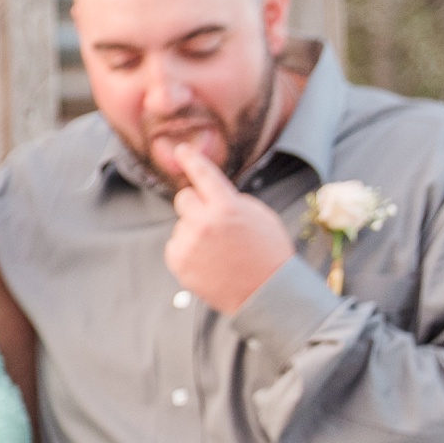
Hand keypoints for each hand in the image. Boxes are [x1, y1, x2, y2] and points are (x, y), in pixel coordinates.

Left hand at [158, 143, 291, 315]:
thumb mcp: (260, 216)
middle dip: (196, 205)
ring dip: (195, 231)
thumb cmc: (268, 251)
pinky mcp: (178, 262)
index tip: (181, 150)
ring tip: (219, 250)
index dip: (191, 159)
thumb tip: (208, 192)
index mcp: (227, 207)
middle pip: (184, 198)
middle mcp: (204, 222)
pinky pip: (175, 244)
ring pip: (181, 224)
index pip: (203, 175)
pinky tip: (209, 260)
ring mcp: (188, 243)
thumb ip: (232, 200)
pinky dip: (187, 249)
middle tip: (214, 221)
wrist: (267, 292)